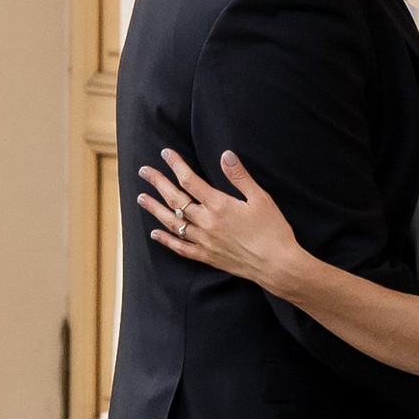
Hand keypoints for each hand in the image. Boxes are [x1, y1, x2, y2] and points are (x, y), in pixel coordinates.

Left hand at [140, 144, 303, 294]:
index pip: (190, 180)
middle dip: (158, 183)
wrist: (277, 265)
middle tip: (144, 171)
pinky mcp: (207, 257)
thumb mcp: (260, 198)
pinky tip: (155, 233)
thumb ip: (240, 176)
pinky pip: (181, 248)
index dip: (176, 165)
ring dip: (155, 209)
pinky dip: (166, 240)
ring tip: (141, 198)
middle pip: (176, 199)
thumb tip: (225, 154)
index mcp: (219, 205)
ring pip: (172, 223)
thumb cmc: (273, 230)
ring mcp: (204, 241)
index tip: (165, 153)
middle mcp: (207, 223)